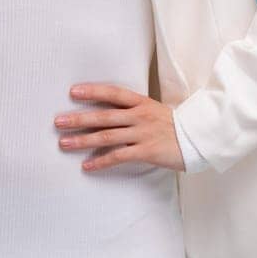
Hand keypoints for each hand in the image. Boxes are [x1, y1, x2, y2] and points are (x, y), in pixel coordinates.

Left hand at [53, 83, 184, 171]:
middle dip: (79, 119)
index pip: (113, 94)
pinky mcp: (146, 151)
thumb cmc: (174, 126)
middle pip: (104, 116)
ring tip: (64, 143)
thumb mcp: (155, 111)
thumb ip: (134, 110)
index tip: (73, 92)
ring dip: (83, 140)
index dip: (93, 91)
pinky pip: (118, 156)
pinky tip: (87, 166)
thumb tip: (109, 112)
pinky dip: (101, 161)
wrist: (199, 139)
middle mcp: (140, 116)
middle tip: (57, 122)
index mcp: (142, 103)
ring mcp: (142, 133)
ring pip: (107, 136)